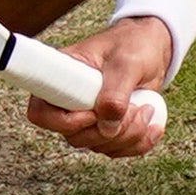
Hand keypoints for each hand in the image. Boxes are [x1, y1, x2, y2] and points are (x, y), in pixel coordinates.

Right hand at [24, 16, 170, 157]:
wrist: (152, 48)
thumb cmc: (133, 45)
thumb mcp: (127, 62)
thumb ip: (116, 92)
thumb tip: (107, 126)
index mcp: (61, 77)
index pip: (41, 113)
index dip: (65, 122)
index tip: (94, 113)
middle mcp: (69, 102)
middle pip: (75, 137)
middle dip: (110, 130)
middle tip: (134, 107)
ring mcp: (87, 118)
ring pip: (98, 146)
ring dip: (129, 135)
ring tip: (146, 108)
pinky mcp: (107, 128)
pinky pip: (117, 149)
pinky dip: (139, 143)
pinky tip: (154, 126)